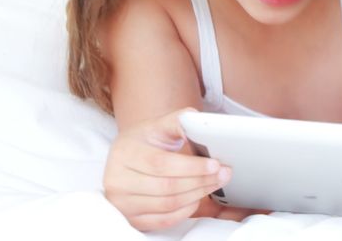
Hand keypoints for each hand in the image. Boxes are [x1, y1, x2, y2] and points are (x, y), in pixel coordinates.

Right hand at [104, 108, 231, 230]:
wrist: (127, 158)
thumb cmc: (146, 141)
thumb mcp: (158, 125)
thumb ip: (178, 120)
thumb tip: (198, 120)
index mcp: (124, 153)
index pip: (161, 164)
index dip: (191, 167)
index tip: (215, 164)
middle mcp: (117, 181)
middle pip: (167, 187)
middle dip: (200, 181)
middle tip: (224, 174)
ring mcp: (122, 203)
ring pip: (168, 205)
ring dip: (197, 195)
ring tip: (215, 183)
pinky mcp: (132, 218)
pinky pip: (164, 220)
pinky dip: (185, 210)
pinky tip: (197, 197)